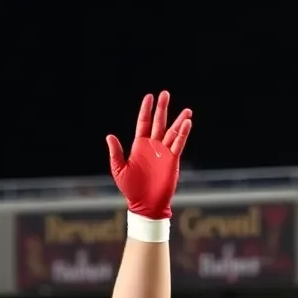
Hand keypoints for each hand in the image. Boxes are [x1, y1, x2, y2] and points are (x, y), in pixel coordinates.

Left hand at [106, 91, 191, 218]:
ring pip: (172, 132)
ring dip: (179, 121)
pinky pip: (179, 144)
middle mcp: (153, 146)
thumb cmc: (131, 189)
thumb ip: (115, 153)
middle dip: (162, 109)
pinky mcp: (173, 160)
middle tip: (165, 94)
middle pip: (159, 123)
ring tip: (186, 111)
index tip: (149, 96)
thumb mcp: (119, 170)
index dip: (146, 110)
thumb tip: (109, 136)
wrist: (145, 204)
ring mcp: (164, 152)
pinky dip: (183, 134)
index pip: (143, 123)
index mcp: (139, 146)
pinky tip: (187, 123)